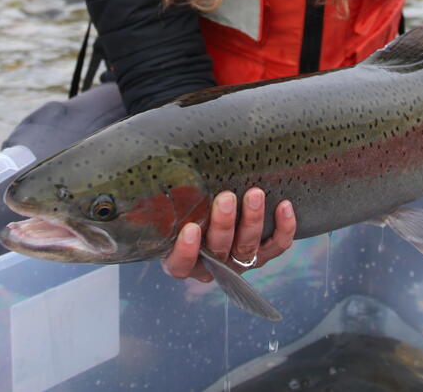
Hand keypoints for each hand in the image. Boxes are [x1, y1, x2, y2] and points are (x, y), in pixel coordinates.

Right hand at [161, 187, 295, 281]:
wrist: (209, 207)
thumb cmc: (182, 204)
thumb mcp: (165, 204)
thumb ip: (158, 192)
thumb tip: (137, 157)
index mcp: (183, 261)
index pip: (181, 265)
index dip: (186, 251)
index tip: (189, 229)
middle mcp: (212, 265)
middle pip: (219, 251)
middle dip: (224, 224)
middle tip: (227, 197)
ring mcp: (238, 261)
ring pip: (248, 247)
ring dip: (253, 221)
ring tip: (255, 193)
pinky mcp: (263, 253)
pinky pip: (276, 246)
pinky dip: (284, 229)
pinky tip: (285, 205)